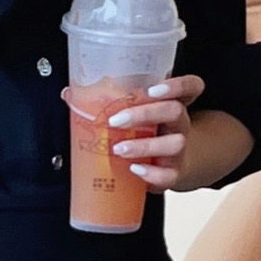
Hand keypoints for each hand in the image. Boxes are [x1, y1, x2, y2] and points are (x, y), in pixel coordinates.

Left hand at [98, 74, 213, 191]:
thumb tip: (69, 92)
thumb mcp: (136, 113)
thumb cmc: (147, 132)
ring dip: (145, 145)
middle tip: (116, 120)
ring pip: (175, 143)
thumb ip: (110, 101)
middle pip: (175, 111)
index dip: (178, 85)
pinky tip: (134, 169)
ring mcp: (179, 149)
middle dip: (145, 114)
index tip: (154, 89)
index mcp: (173, 103)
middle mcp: (180, 124)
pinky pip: (169, 174)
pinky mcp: (174, 172)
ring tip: (119, 149)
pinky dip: (151, 173)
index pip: (191, 87)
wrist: (167, 164)